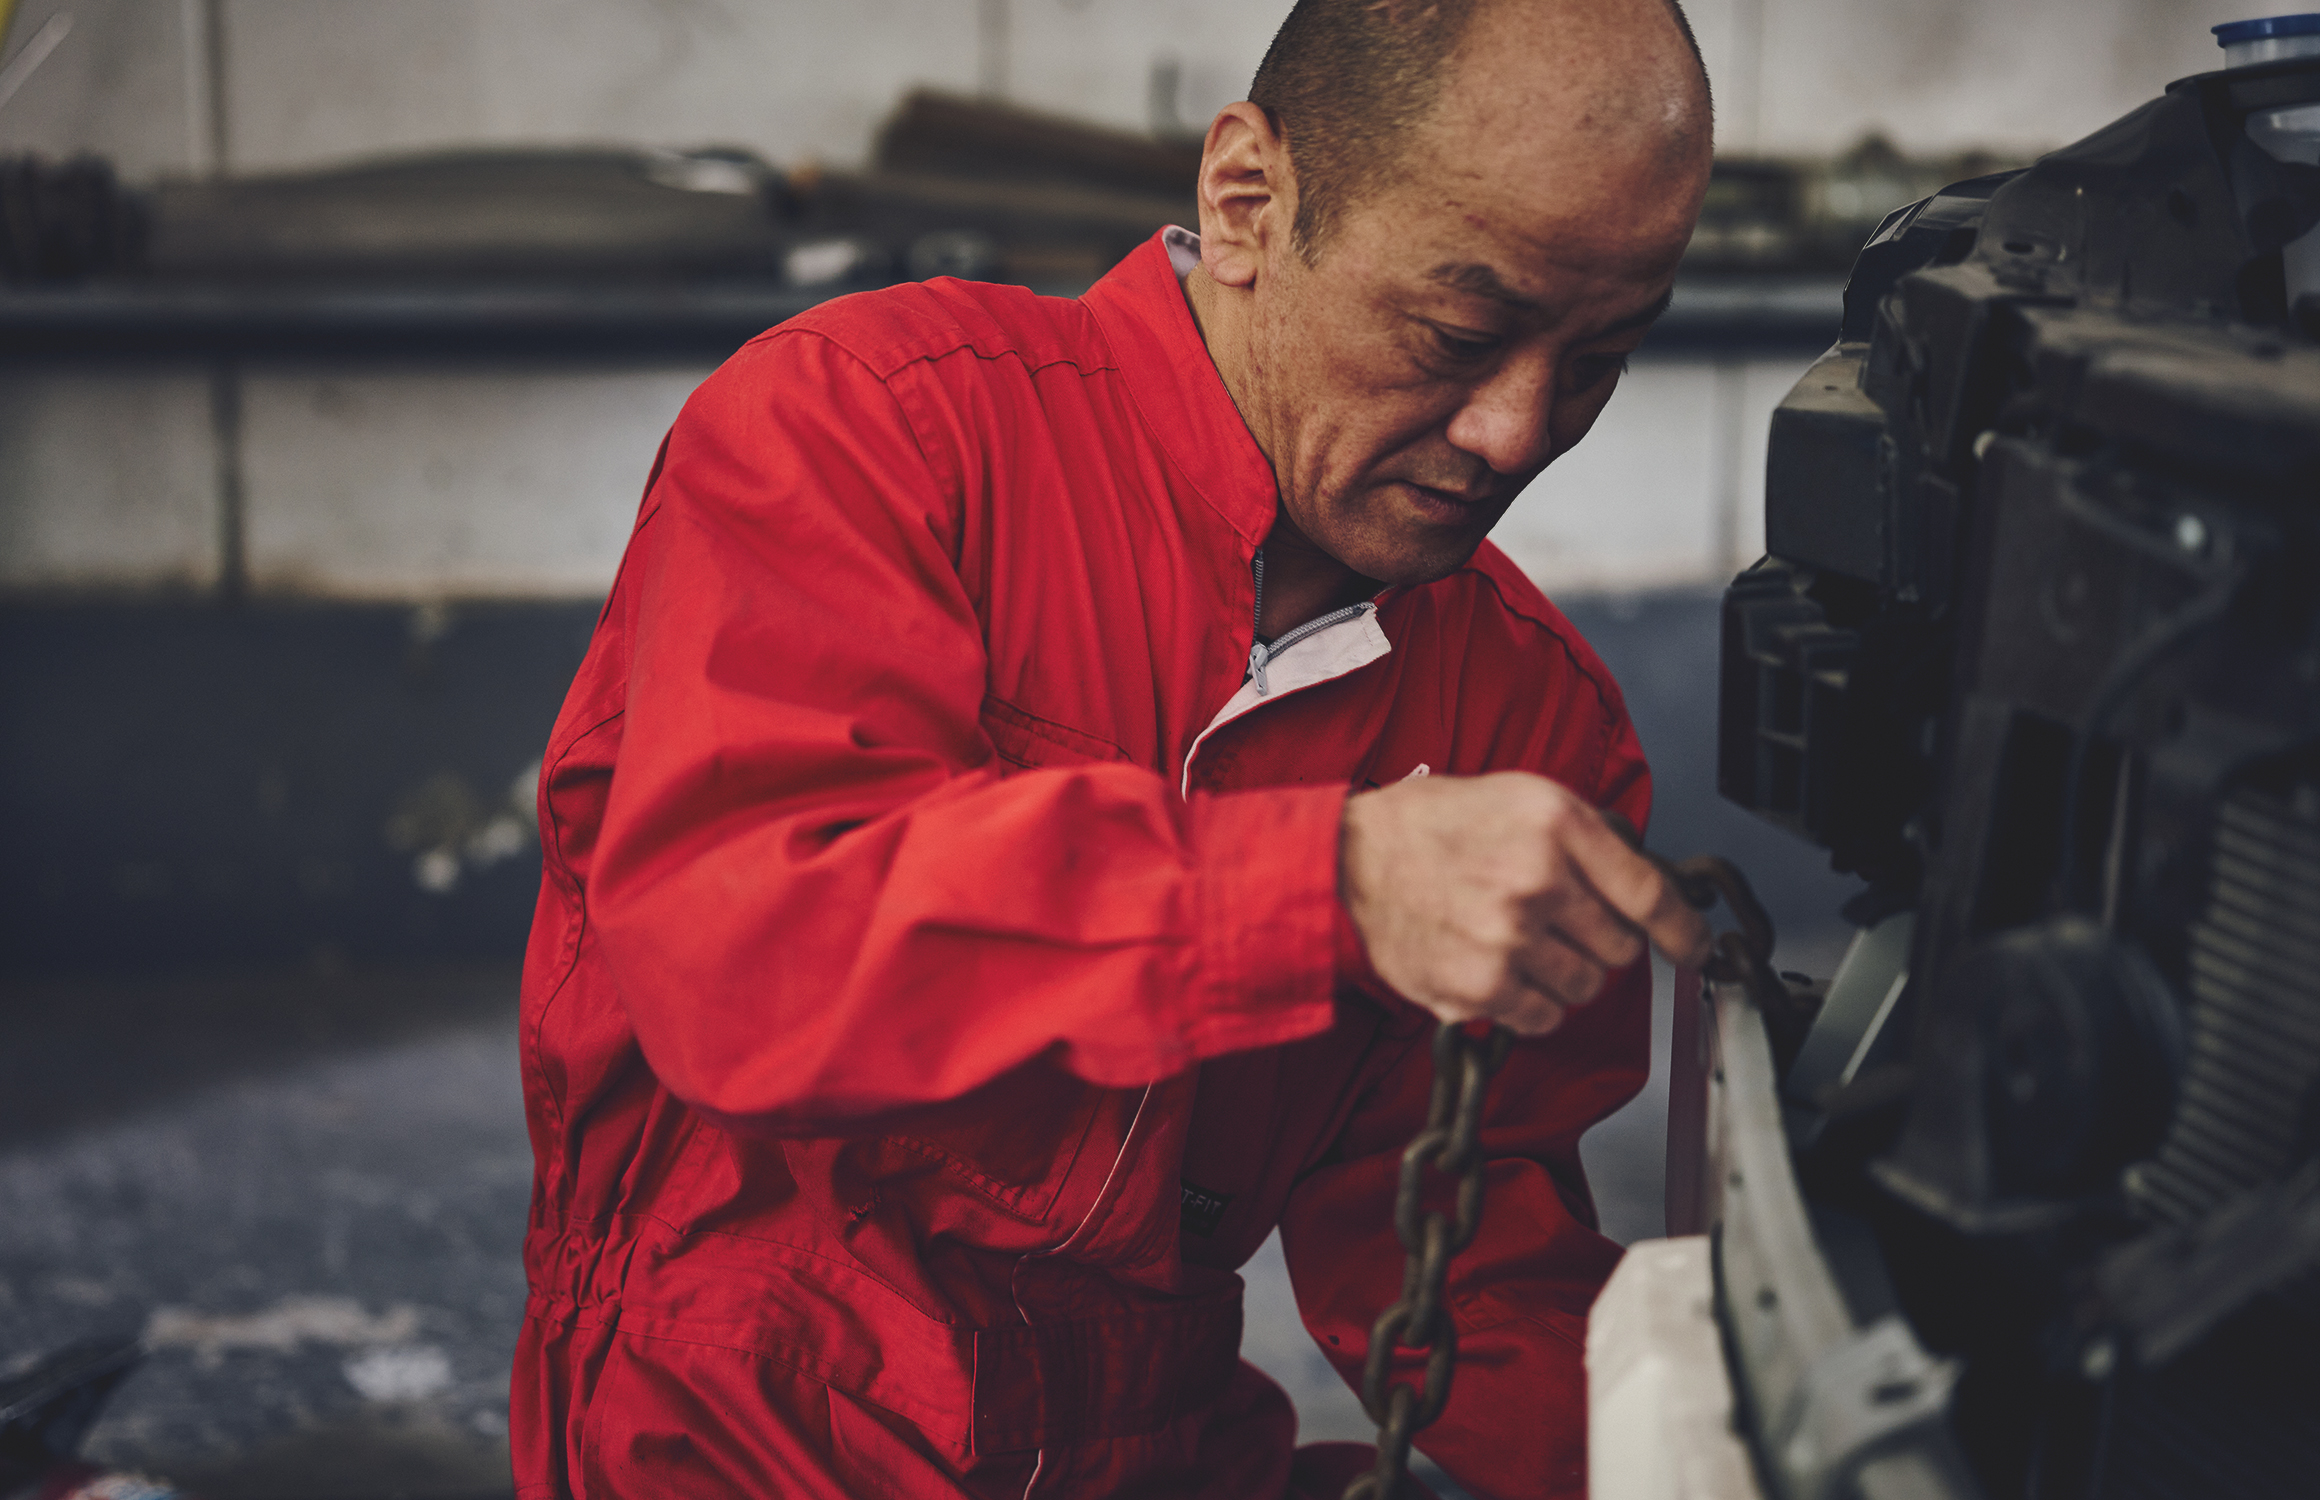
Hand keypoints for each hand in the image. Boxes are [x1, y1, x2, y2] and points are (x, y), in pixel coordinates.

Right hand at [1339, 772, 1712, 1035]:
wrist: (1354, 857)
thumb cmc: (1436, 825)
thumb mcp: (1521, 796)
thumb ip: (1588, 838)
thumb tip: (1650, 885)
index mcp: (1556, 825)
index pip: (1649, 894)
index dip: (1684, 931)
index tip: (1698, 949)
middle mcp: (1537, 882)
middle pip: (1621, 950)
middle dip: (1601, 943)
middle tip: (1560, 924)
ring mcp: (1507, 939)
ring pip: (1586, 988)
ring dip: (1566, 976)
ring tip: (1522, 945)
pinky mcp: (1478, 987)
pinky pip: (1543, 1019)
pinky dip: (1532, 1005)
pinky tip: (1502, 971)